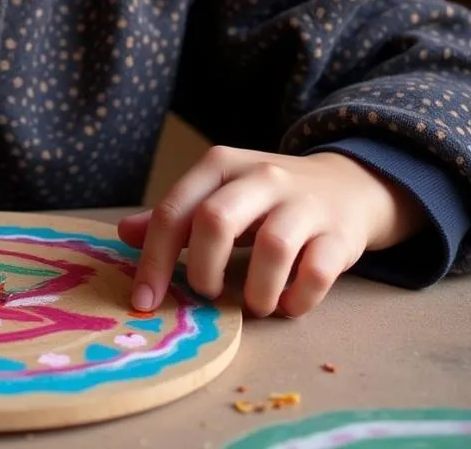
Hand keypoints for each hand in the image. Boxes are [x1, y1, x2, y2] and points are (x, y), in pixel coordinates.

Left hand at [119, 146, 425, 317]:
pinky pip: (316, 273)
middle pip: (217, 220)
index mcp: (219, 165)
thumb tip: (124, 233)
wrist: (345, 184)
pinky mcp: (339, 233)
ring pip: (273, 247)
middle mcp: (260, 176)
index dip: (153, 259)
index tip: (143, 300)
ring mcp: (303, 202)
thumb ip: (175, 216)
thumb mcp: (216, 193)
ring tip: (252, 305)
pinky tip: (287, 305)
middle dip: (202, 269)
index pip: (175, 210)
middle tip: (206, 293)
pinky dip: (297, 299)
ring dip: (255, 291)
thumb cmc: (265, 197)